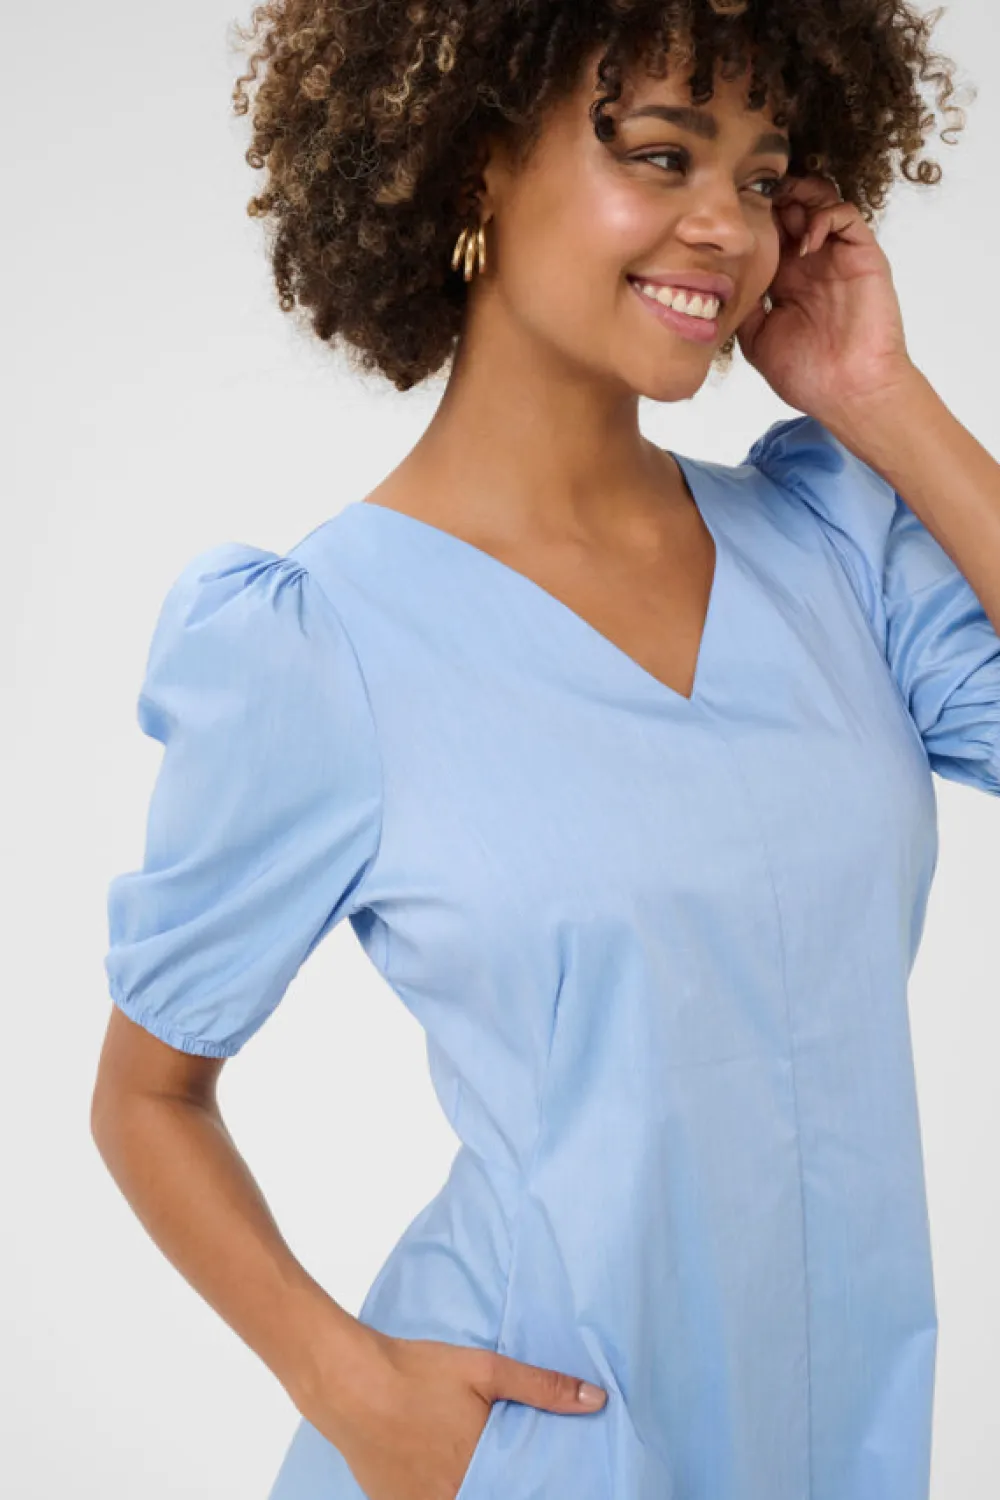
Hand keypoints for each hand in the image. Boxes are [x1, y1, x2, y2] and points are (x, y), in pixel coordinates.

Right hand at [298, 1322, 607, 1499]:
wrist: (347, 1382)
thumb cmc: (416, 1372)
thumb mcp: (485, 1369)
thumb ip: (543, 1387)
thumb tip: (597, 1400)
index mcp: (478, 1474)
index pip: (520, 1496)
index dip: (533, 1489)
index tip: (550, 1483)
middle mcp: (450, 1499)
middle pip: (490, 1497)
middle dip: (504, 1486)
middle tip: (515, 1473)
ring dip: (475, 1488)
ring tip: (477, 1467)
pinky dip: (443, 1491)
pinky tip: (445, 1470)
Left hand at [735, 172, 915, 424]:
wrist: (849, 392)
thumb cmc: (807, 375)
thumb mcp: (757, 340)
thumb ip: (743, 306)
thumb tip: (718, 281)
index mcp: (785, 279)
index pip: (768, 231)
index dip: (751, 219)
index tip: (727, 219)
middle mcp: (811, 262)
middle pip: (792, 207)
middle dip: (771, 198)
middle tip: (751, 203)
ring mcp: (837, 256)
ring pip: (820, 201)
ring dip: (798, 197)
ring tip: (779, 211)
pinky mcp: (863, 256)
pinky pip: (846, 215)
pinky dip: (823, 216)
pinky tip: (804, 243)